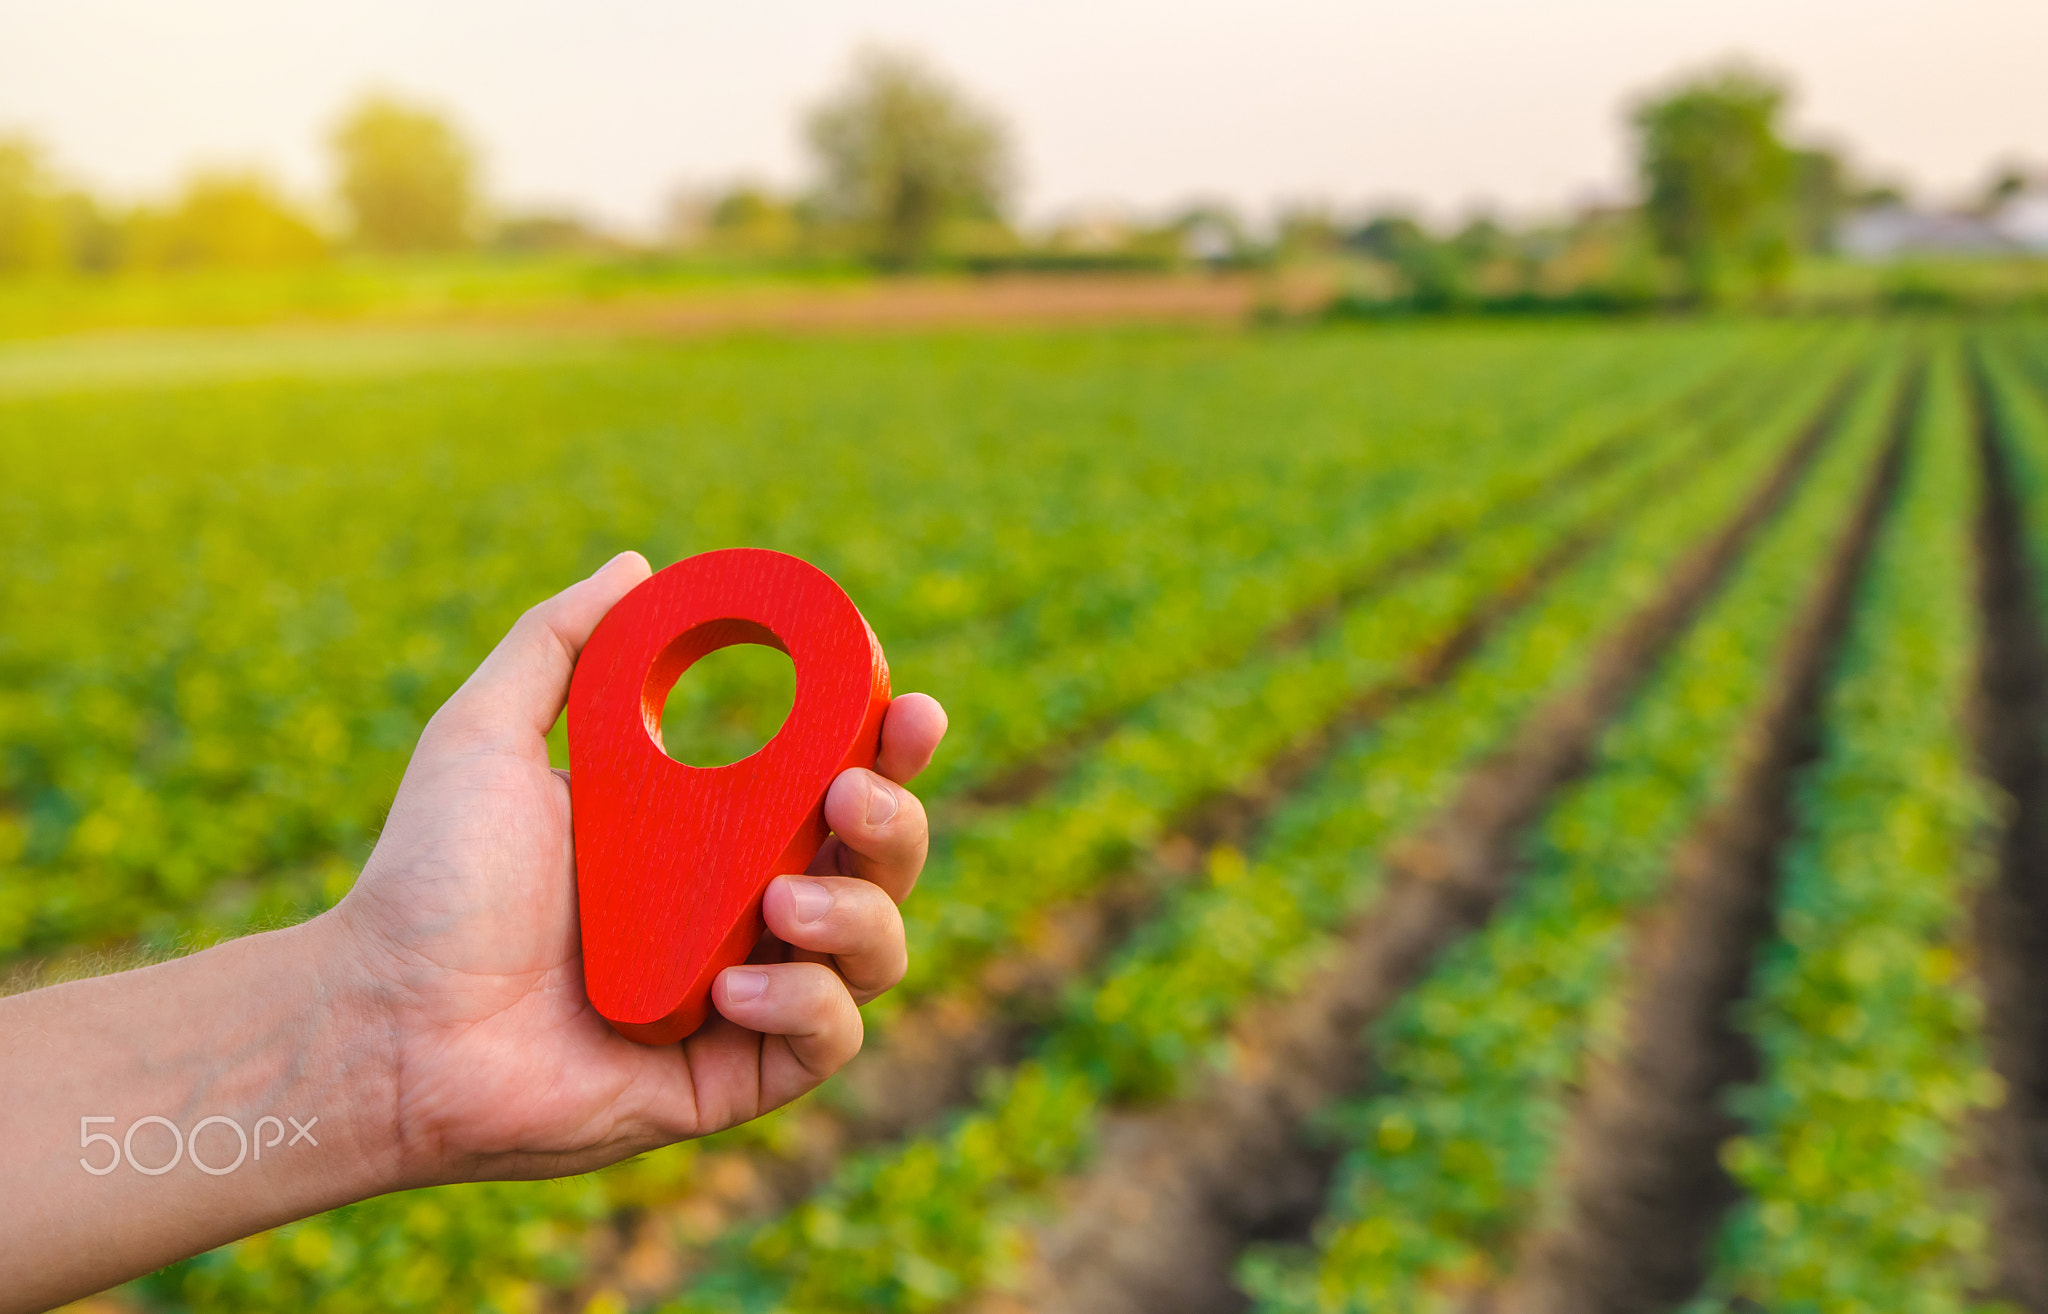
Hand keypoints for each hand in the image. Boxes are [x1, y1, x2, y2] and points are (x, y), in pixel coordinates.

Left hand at [330, 551, 946, 1185]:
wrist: (378, 1021)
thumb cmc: (428, 883)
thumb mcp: (486, 734)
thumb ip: (559, 643)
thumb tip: (636, 566)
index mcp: (710, 829)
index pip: (835, 779)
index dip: (888, 745)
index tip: (905, 708)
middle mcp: (744, 908)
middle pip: (881, 861)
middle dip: (895, 822)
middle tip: (848, 797)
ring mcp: (745, 994)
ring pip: (876, 950)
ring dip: (858, 914)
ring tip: (781, 900)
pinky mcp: (730, 1075)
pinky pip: (827, 1042)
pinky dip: (806, 1005)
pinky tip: (735, 985)